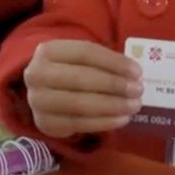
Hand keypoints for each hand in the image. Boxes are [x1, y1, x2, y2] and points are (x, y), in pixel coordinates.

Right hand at [23, 39, 142, 138]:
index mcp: (48, 50)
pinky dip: (104, 122)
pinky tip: (122, 119)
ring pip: (80, 104)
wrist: (43, 92)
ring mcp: (38, 101)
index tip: (137, 71)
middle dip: (114, 85)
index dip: (113, 62)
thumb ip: (104, 61)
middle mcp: (37, 74)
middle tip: (138, 90)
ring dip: (112, 106)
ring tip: (134, 106)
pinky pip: (79, 124)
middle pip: (80, 78)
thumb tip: (134, 74)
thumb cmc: (70, 69)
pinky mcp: (45, 124)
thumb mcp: (80, 58)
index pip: (85, 53)